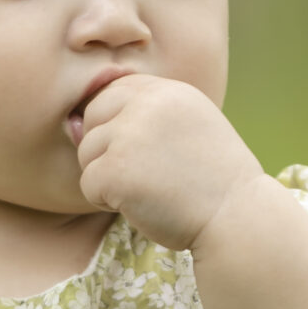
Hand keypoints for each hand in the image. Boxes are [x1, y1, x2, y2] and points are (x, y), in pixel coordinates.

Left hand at [74, 75, 263, 252]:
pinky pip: (88, 185)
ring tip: (147, 190)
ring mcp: (130, 135)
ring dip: (107, 178)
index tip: (144, 152)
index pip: (115, 91)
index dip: (118, 125)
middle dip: (107, 149)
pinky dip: (106, 202)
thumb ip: (137, 118)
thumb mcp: (186, 130)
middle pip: (93, 118)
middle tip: (144, 174)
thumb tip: (70, 123)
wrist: (237, 218)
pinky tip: (140, 205)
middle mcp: (148, 104)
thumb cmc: (212, 182)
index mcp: (169, 90)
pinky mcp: (116, 169)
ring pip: (87, 153)